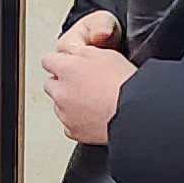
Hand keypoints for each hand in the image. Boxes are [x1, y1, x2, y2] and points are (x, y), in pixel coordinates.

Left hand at [41, 11, 134, 145]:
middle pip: (50, 84)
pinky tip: (92, 115)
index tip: (67, 64)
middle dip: (62, 83)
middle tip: (83, 83)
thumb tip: (75, 51)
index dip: (60, 62)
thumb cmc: (125, 84)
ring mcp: (65, 113)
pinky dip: (77, 120)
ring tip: (92, 101)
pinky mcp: (74, 131)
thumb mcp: (107, 55)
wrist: (135, 113)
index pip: (48, 60)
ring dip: (69, 102)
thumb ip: (84, 51)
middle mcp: (61, 92)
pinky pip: (69, 124)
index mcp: (66, 69)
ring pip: (58, 105)